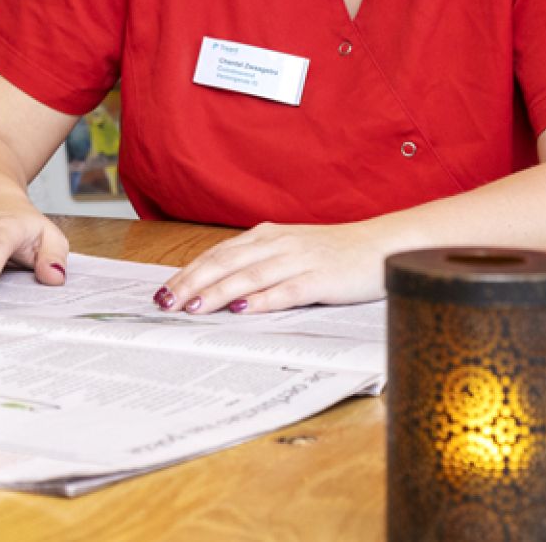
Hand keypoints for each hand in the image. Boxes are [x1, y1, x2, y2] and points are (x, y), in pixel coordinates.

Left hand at [154, 222, 387, 315]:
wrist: (381, 246)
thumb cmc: (332, 253)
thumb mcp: (289, 250)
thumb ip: (258, 262)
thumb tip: (219, 286)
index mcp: (266, 236)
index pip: (218, 254)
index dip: (188, 272)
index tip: (164, 291)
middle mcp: (278, 244)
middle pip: (225, 263)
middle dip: (192, 284)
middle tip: (166, 303)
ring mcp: (299, 260)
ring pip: (249, 277)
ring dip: (218, 292)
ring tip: (194, 308)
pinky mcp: (321, 279)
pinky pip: (286, 291)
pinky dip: (262, 300)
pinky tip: (243, 310)